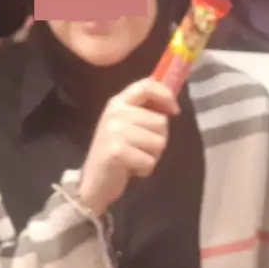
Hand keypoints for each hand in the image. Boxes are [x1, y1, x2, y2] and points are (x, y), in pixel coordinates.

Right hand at [77, 79, 179, 215]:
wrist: (94, 181)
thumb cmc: (116, 152)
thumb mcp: (126, 124)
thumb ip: (144, 111)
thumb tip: (171, 103)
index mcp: (117, 102)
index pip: (146, 85)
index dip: (165, 95)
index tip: (174, 110)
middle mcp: (115, 112)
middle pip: (160, 121)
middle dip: (157, 138)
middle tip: (139, 148)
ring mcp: (115, 131)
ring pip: (159, 141)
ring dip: (152, 155)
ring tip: (135, 157)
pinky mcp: (117, 152)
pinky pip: (150, 160)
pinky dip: (145, 169)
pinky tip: (130, 169)